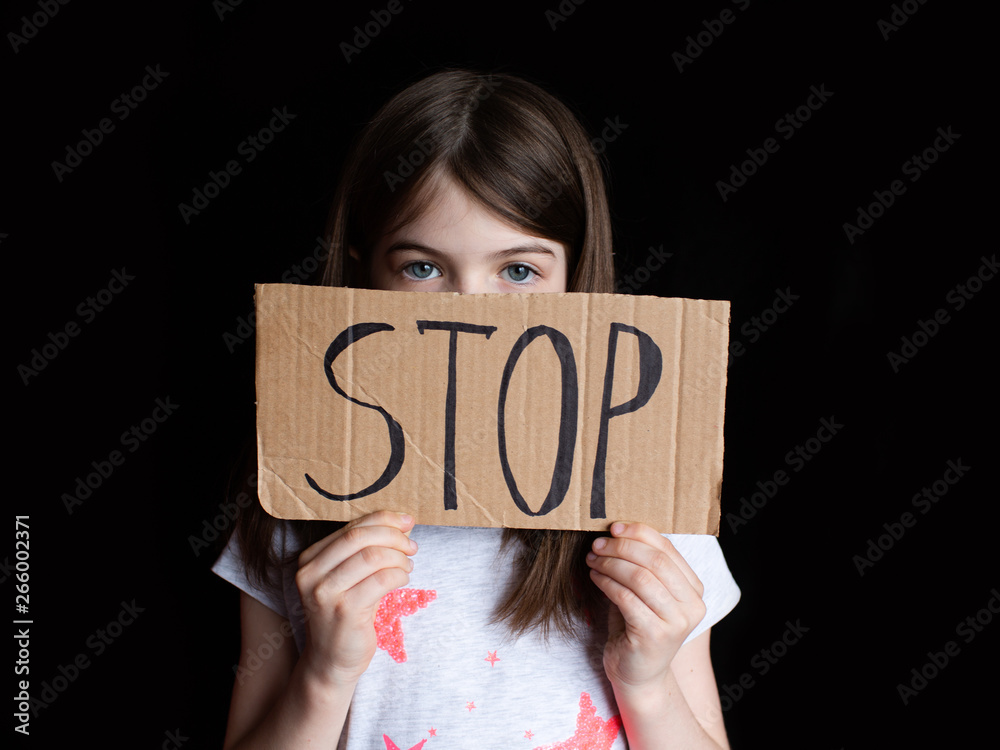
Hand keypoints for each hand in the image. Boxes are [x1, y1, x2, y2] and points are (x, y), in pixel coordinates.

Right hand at [294, 511, 417, 687]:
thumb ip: (367, 549)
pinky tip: (402, 580)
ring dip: (399, 558)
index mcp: (310, 559)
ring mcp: (325, 593)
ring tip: (407, 566)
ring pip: (372, 557)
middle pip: (360, 537)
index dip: (384, 519)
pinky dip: (399, 576)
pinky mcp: (345, 611)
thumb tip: (403, 522)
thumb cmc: (345, 614)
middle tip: (411, 546)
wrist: (331, 661)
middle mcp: (311, 574)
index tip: (407, 521)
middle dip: (393, 536)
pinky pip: (381, 580)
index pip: (351, 527)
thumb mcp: (348, 577)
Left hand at [585, 522, 706, 690]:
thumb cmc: (637, 625)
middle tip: (597, 544)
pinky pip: (626, 598)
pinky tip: (595, 577)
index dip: (639, 533)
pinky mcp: (654, 636)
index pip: (668, 549)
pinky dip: (607, 583)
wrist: (637, 673)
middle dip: (622, 547)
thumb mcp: (644, 592)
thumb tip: (617, 530)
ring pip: (640, 578)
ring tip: (593, 560)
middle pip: (655, 561)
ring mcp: (676, 622)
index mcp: (694, 589)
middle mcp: (692, 605)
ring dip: (611, 564)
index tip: (614, 527)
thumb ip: (642, 565)